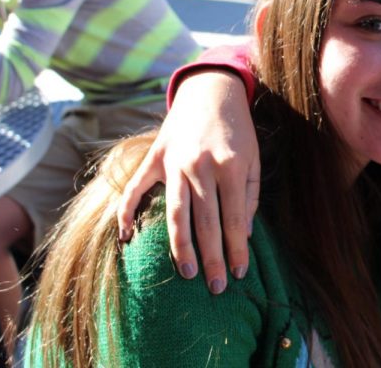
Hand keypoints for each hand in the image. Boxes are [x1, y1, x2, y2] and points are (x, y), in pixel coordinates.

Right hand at [116, 70, 259, 294]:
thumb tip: (243, 233)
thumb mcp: (255, 158)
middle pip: (206, 223)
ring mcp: (174, 163)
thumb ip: (251, 196)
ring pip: (175, 213)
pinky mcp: (154, 158)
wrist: (210, 92)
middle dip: (212, 258)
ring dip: (181, 248)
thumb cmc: (238, 130)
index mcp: (231, 167)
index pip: (234, 218)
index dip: (236, 248)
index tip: (239, 273)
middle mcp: (200, 167)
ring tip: (188, 274)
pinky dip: (126, 213)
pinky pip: (136, 189)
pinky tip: (125, 238)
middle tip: (216, 288)